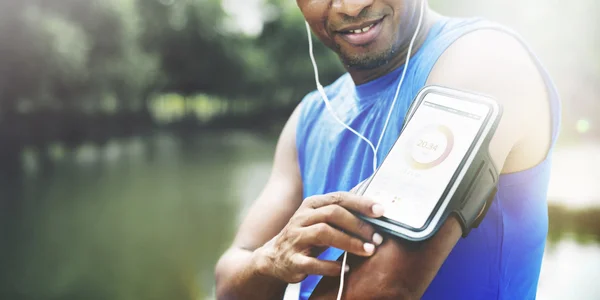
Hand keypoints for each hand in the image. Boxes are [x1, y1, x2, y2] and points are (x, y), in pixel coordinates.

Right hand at [253, 191, 384, 282]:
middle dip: (359, 225)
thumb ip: (341, 212)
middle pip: (333, 214)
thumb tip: (374, 208)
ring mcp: (295, 238)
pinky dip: (331, 267)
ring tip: (368, 251)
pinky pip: (313, 262)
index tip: (381, 211)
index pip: (338, 198)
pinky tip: (345, 269)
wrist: (274, 257)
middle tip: (377, 237)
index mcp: (311, 205)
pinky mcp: (292, 260)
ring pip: (324, 233)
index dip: (361, 203)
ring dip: (349, 242)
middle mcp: (302, 218)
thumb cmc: (306, 236)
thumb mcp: (319, 219)